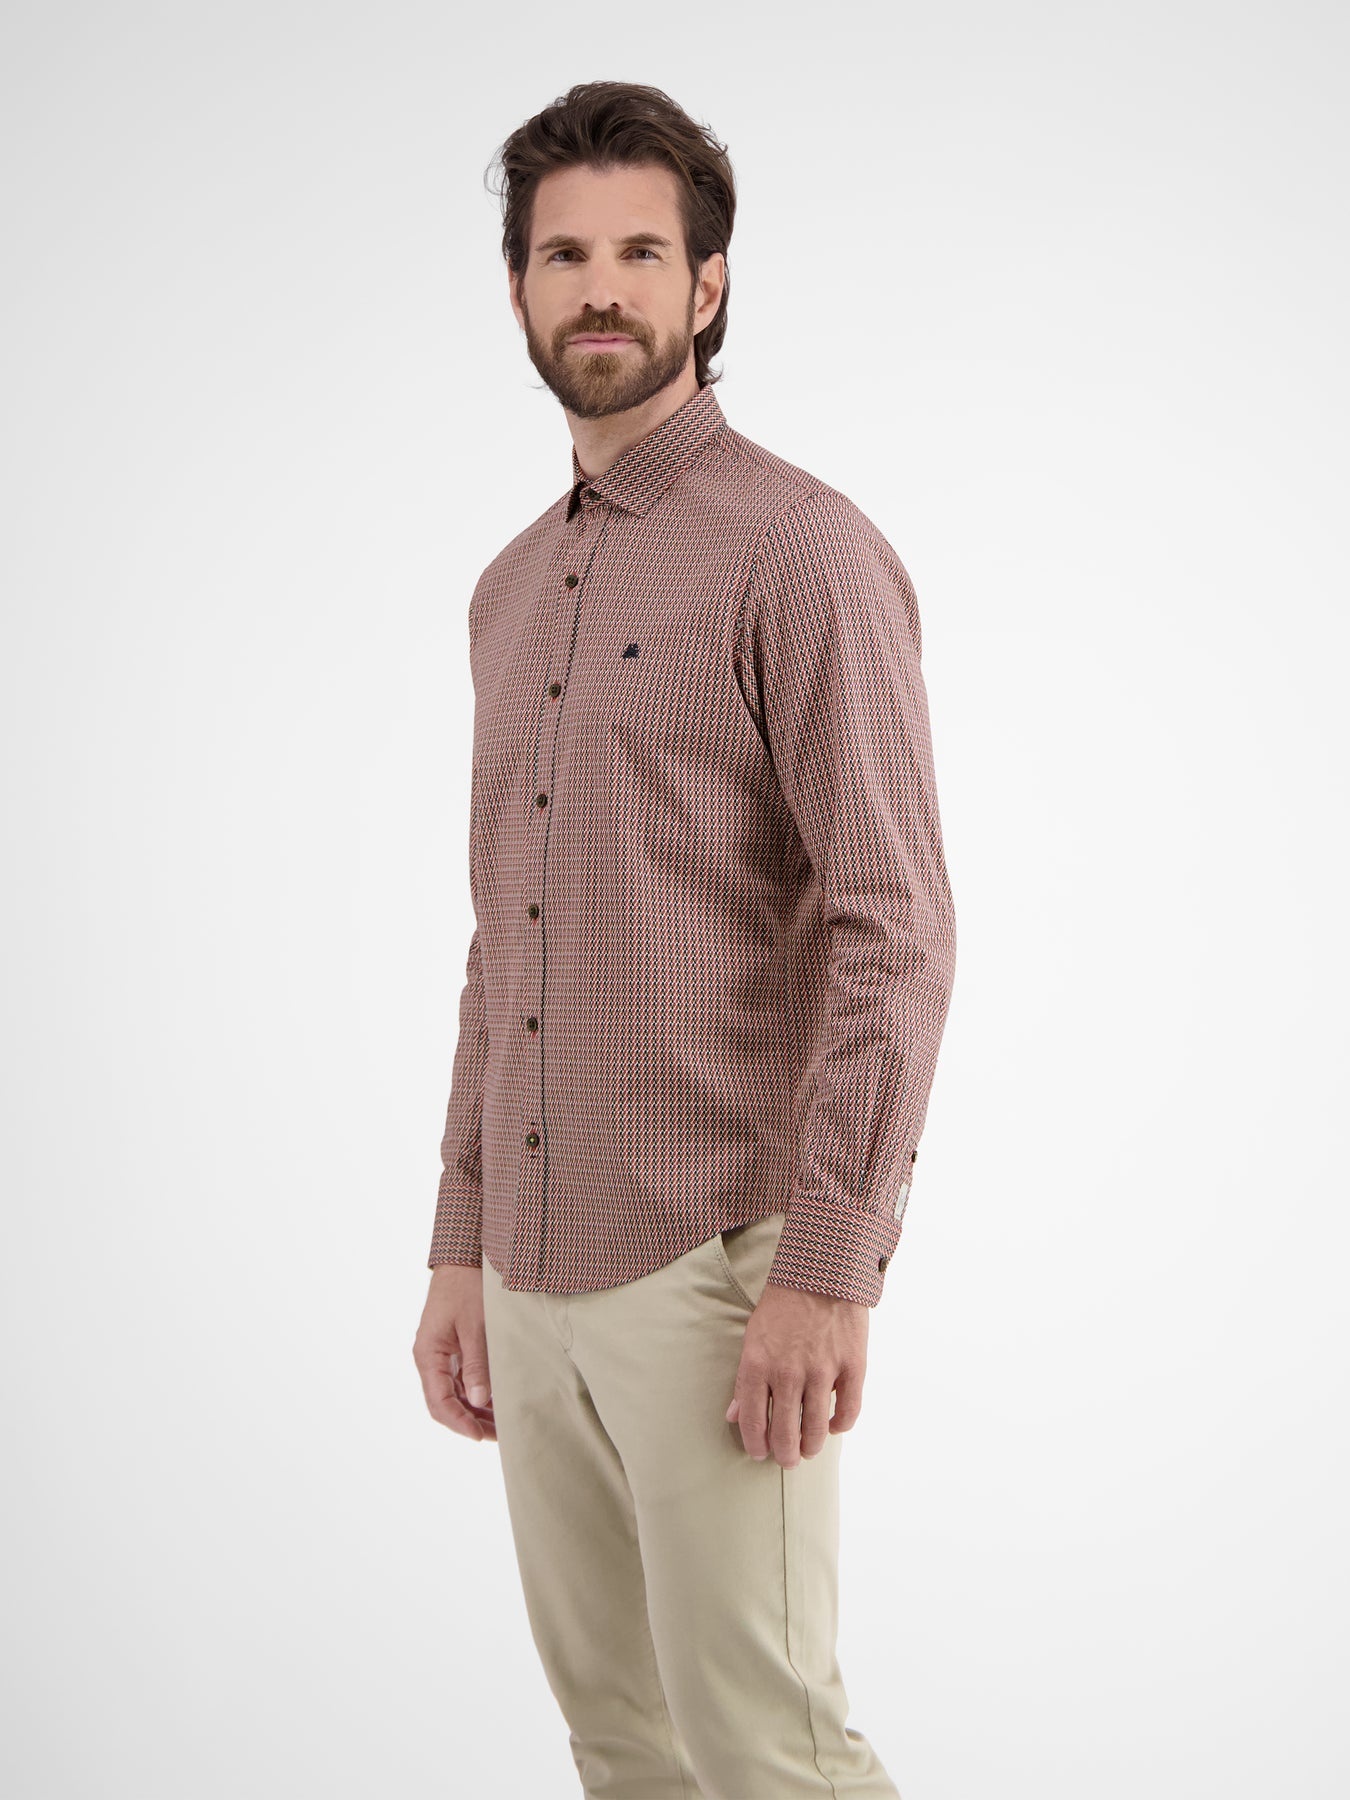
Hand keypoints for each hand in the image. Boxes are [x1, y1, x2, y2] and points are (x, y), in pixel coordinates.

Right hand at [413, 1263, 496, 1441]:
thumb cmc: (467, 1287)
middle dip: (470, 1422)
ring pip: (455, 1394)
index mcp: (428, 1354)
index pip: (439, 1401)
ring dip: (476, 1410)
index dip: (459, 1422)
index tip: (479, 1436)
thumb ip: (476, 1364)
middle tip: (499, 1436)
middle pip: (446, 1402)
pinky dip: (478, 1393)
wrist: (464, 1258)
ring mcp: (441, 1355)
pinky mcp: (454, 1349)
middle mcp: (431, 1359)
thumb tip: (478, 1400)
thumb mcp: (475, 1325)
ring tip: (502, 1424)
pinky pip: (462, 1380)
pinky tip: (497, 1402)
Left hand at [724, 1281, 867, 1466]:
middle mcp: (788, 1372)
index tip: (759, 1454)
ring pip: (816, 1429)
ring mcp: (822, 1370)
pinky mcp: (852, 1366)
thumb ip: (743, 1380)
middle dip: (785, 1455)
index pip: (752, 1421)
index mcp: (758, 1364)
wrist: (822, 1272)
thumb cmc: (782, 1305)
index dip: (755, 1445)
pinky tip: (834, 1427)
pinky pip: (848, 1411)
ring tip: (809, 1450)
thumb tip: (732, 1416)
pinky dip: (840, 1425)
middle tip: (787, 1460)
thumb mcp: (752, 1337)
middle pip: (784, 1432)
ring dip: (811, 1447)